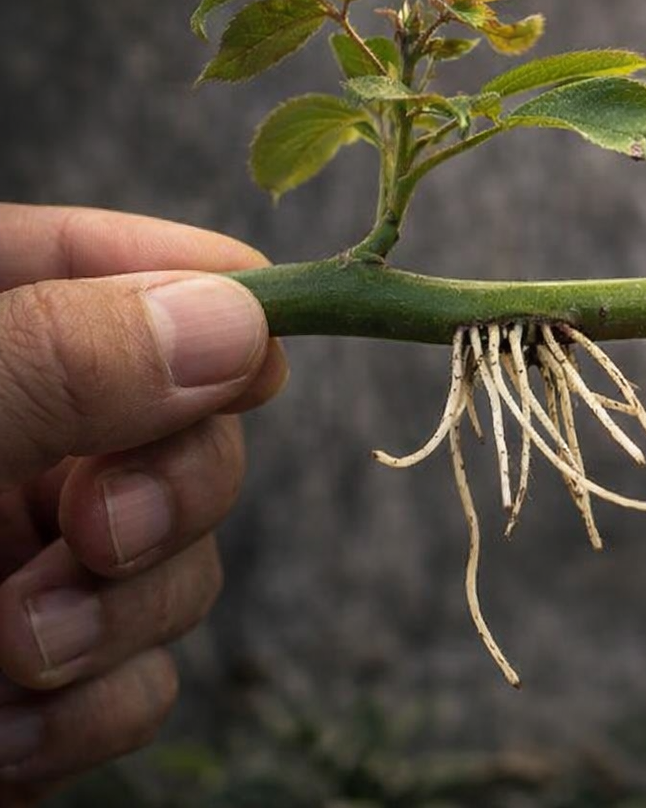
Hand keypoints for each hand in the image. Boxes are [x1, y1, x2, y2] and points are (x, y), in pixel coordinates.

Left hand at [0, 204, 285, 800]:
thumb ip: (50, 365)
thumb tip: (234, 317)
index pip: (95, 261)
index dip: (198, 289)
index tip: (266, 341)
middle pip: (180, 420)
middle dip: (166, 490)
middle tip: (97, 533)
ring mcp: (10, 564)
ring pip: (177, 560)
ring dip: (123, 618)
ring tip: (15, 657)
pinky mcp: (21, 684)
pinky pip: (135, 679)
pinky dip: (92, 713)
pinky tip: (6, 737)